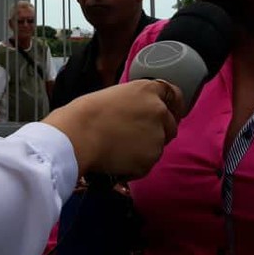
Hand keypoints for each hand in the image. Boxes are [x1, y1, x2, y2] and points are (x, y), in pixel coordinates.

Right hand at [43, 79, 181, 178]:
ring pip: (158, 146)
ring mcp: (157, 137)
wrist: (78, 136)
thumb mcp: (116, 95)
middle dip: (159, 130)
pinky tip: (116, 158)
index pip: (175, 95)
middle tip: (134, 135)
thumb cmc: (88, 113)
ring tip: (118, 147)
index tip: (174, 112)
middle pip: (171, 124)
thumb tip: (140, 115)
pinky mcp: (150, 160)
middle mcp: (159, 112)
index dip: (175, 105)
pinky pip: (146, 164)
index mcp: (148, 90)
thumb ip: (136, 103)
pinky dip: (135, 164)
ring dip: (145, 148)